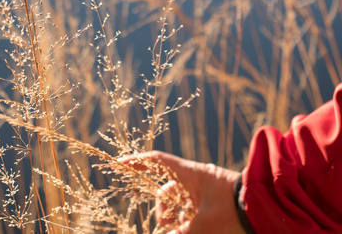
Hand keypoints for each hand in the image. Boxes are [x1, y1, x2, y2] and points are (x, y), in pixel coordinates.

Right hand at [120, 151, 244, 233]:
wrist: (268, 210)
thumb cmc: (236, 212)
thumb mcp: (205, 226)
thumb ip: (181, 233)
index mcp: (191, 174)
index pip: (158, 161)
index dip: (138, 161)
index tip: (120, 165)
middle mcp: (195, 179)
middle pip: (166, 191)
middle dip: (163, 211)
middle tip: (168, 227)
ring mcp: (202, 191)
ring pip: (178, 204)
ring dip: (176, 220)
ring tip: (182, 230)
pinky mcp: (210, 201)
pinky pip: (190, 209)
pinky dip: (186, 221)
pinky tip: (188, 228)